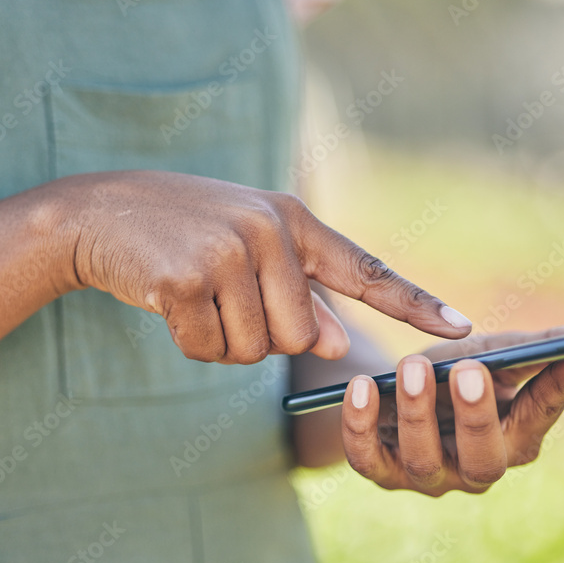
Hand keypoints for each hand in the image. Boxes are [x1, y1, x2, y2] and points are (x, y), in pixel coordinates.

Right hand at [58, 171, 472, 363]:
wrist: (100, 212)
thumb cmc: (184, 234)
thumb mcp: (250, 253)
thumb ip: (299, 295)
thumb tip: (336, 344)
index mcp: (294, 220)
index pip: (365, 268)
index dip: (414, 302)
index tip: (463, 330)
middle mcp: (270, 230)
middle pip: (301, 335)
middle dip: (263, 337)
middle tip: (223, 299)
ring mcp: (228, 251)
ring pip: (255, 349)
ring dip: (223, 340)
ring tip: (194, 294)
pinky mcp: (186, 278)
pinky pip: (209, 350)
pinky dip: (189, 342)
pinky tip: (168, 301)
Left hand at [341, 328, 563, 495]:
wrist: (390, 393)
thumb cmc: (452, 372)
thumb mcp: (490, 355)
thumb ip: (535, 351)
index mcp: (514, 439)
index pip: (541, 415)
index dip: (560, 386)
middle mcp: (474, 469)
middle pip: (483, 458)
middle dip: (476, 415)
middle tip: (469, 370)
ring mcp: (427, 476)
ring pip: (423, 459)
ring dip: (417, 411)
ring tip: (412, 365)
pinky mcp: (380, 473)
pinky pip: (368, 459)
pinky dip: (360, 424)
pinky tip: (360, 386)